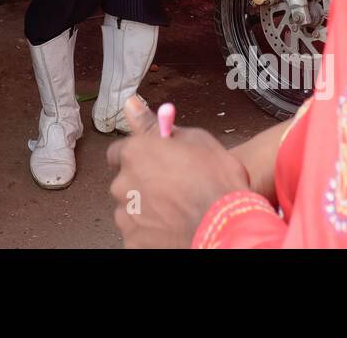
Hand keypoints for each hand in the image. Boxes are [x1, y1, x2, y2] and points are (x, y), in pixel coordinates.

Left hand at [107, 96, 251, 247]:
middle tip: (170, 191)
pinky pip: (137, 234)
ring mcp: (127, 216)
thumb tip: (130, 104)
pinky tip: (173, 228)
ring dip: (146, 209)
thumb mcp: (194, 140)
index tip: (152, 164)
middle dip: (142, 185)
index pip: (118, 153)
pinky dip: (150, 233)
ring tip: (176, 212)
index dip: (137, 158)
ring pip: (130, 209)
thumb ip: (156, 125)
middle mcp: (123, 183)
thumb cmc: (216, 181)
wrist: (228, 226)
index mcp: (135, 154)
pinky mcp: (133, 242)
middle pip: (124, 182)